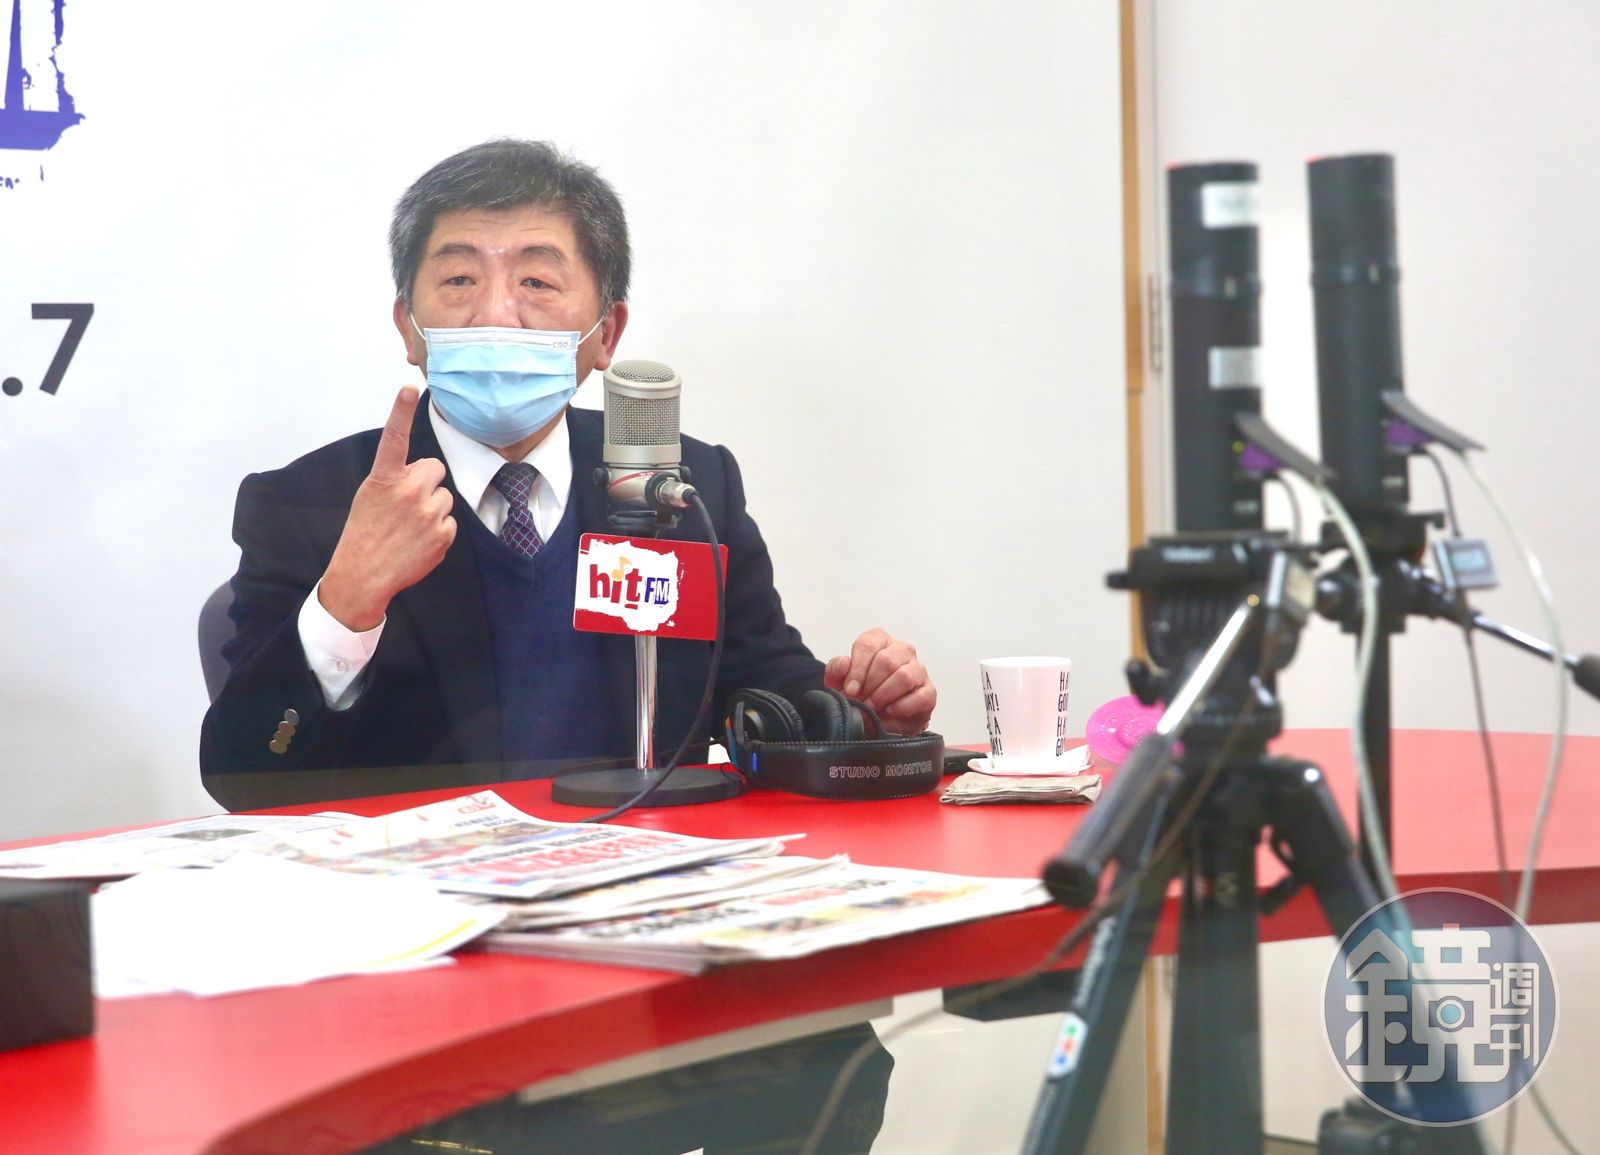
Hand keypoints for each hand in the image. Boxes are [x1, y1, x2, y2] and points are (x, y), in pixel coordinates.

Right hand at [319, 387, 456, 630]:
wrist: (364, 575)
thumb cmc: (364, 533)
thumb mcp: (370, 497)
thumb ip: (396, 478)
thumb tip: (424, 472)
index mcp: (383, 480)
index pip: (394, 439)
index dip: (401, 411)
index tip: (409, 387)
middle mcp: (408, 492)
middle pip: (434, 468)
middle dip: (426, 480)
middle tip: (406, 501)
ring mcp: (428, 514)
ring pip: (444, 496)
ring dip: (432, 506)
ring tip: (409, 525)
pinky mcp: (442, 535)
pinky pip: (449, 521)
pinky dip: (438, 529)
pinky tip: (418, 540)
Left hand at [824, 628, 936, 735]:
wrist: (877, 718)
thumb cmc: (860, 693)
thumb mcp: (839, 682)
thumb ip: (836, 670)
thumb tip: (845, 664)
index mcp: (880, 641)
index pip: (868, 644)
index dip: (857, 668)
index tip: (851, 689)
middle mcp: (902, 650)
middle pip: (886, 661)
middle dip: (870, 685)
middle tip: (861, 702)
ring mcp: (918, 670)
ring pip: (904, 676)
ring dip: (884, 696)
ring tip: (873, 708)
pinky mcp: (929, 691)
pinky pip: (920, 696)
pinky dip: (901, 706)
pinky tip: (890, 711)